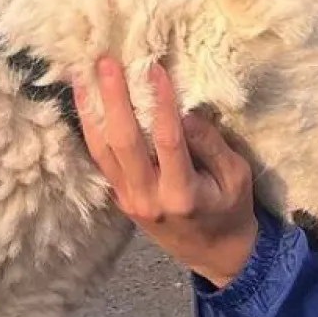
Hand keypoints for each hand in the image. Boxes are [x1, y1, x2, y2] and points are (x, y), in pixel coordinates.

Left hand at [74, 57, 257, 287]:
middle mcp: (148, 198)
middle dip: (113, 99)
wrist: (214, 254)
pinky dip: (90, 130)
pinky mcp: (119, 198)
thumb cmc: (231, 210)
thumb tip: (185, 112)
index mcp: (182, 194)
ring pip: (102, 151)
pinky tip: (84, 104)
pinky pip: (100, 160)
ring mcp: (128, 200)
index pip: (167, 140)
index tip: (154, 68)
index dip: (160, 102)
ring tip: (82, 75)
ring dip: (90, 111)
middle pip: (124, 142)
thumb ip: (211, 144)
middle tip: (106, 62)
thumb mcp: (236, 177)